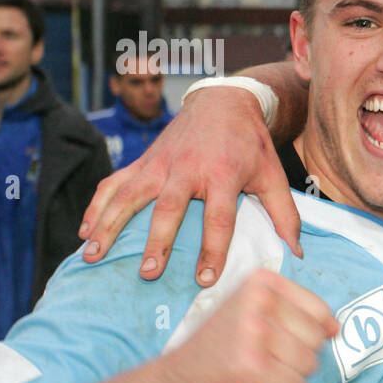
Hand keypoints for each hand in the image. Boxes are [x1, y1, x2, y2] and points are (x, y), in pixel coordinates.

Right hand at [80, 87, 301, 285]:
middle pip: (169, 209)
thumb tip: (296, 252)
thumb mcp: (273, 175)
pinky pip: (114, 184)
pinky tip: (85, 231)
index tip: (205, 279)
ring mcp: (160, 164)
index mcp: (223, 175)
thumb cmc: (250, 144)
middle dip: (158, 242)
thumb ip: (285, 214)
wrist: (222, 102)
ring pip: (129, 196)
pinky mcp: (143, 161)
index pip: (218, 218)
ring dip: (109, 225)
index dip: (212, 249)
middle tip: (149, 272)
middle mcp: (187, 169)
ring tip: (93, 254)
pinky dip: (97, 206)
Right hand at [145, 269, 337, 382]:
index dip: (307, 335)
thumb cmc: (216, 351)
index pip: (320, 311)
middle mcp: (258, 301)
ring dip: (286, 378)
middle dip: (295, 358)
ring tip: (253, 372)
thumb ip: (293, 312)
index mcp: (261, 282)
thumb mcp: (250, 314)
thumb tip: (338, 327)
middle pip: (317, 340)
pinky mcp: (251, 368)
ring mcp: (253, 333)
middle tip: (258, 359)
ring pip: (309, 365)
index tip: (275, 340)